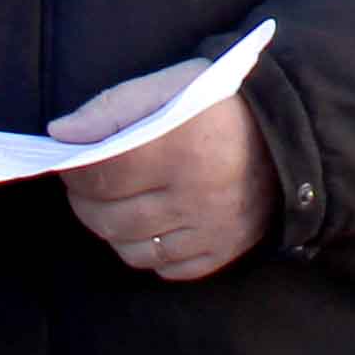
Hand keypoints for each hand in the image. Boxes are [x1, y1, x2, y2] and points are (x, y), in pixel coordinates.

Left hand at [54, 55, 273, 283]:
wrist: (292, 132)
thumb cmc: (223, 103)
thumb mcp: (172, 85)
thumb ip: (113, 106)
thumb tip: (61, 134)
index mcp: (181, 147)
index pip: (101, 176)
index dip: (75, 173)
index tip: (72, 163)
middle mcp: (197, 195)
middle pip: (110, 218)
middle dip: (86, 203)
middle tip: (89, 185)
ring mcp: (212, 229)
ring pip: (133, 250)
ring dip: (114, 230)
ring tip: (118, 205)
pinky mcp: (225, 250)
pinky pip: (167, 269)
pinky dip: (150, 252)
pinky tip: (153, 226)